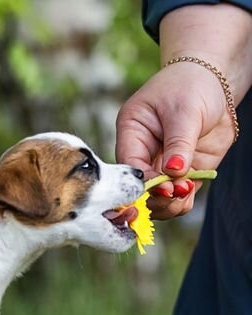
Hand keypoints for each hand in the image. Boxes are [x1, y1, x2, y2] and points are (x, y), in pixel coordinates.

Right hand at [115, 4, 251, 219]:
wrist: (217, 79)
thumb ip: (179, 143)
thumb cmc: (192, 85)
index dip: (142, 180)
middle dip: (154, 196)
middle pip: (139, 185)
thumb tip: (173, 173)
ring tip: (183, 197)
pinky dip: (182, 203)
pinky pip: (178, 195)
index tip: (163, 188)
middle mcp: (143, 152)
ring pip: (157, 196)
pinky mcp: (184, 171)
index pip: (129, 163)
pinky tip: (187, 199)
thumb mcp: (184, 111)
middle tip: (174, 195)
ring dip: (168, 204)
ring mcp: (163, 163)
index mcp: (132, 132)